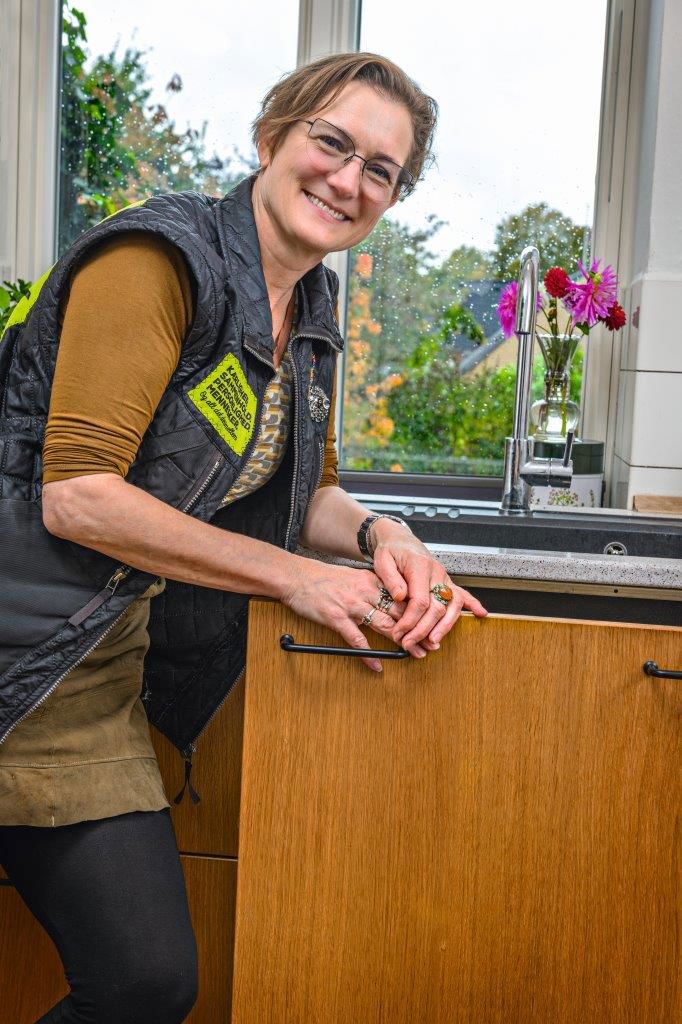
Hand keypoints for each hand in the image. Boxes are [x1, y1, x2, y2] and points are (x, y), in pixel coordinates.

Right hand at [280, 559, 424, 671]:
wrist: (297, 576)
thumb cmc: (324, 579)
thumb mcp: (354, 578)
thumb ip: (373, 589)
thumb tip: (391, 602)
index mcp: (372, 581)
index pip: (402, 598)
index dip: (420, 613)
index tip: (432, 624)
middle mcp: (366, 592)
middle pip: (399, 613)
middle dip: (418, 630)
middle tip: (431, 644)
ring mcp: (352, 605)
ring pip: (384, 625)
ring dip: (402, 642)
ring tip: (414, 654)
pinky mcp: (336, 618)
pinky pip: (356, 640)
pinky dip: (368, 655)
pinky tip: (377, 664)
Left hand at [370, 527, 486, 653]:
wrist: (400, 540)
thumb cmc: (391, 551)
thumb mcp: (382, 561)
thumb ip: (391, 579)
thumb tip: (401, 597)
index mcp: (419, 566)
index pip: (420, 600)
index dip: (410, 620)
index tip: (400, 632)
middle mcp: (436, 572)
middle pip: (436, 607)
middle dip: (423, 630)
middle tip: (409, 643)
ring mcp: (444, 577)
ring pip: (452, 605)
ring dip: (444, 626)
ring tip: (433, 642)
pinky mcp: (447, 581)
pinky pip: (463, 593)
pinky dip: (473, 604)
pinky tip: (480, 614)